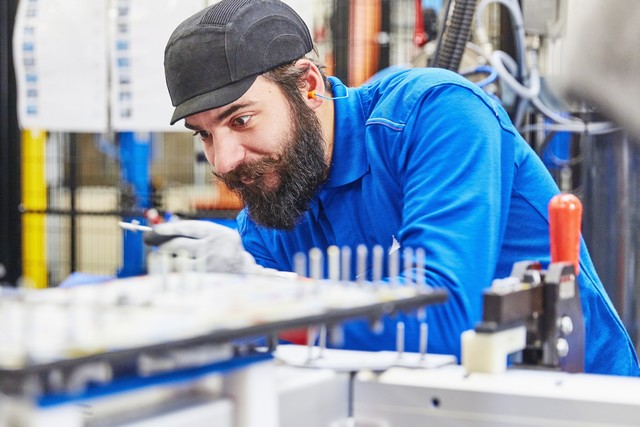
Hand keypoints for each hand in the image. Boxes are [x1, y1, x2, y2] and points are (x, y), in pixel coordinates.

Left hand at [143, 220, 257, 273]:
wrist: (247, 274)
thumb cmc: (227, 252)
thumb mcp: (218, 237)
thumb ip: (198, 234)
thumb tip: (167, 232)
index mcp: (218, 233)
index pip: (188, 228)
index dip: (169, 228)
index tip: (155, 230)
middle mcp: (214, 248)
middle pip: (179, 244)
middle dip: (163, 244)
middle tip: (153, 244)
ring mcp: (210, 265)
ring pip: (178, 261)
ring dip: (166, 259)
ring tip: (161, 256)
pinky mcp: (206, 279)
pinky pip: (183, 274)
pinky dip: (173, 271)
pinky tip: (168, 269)